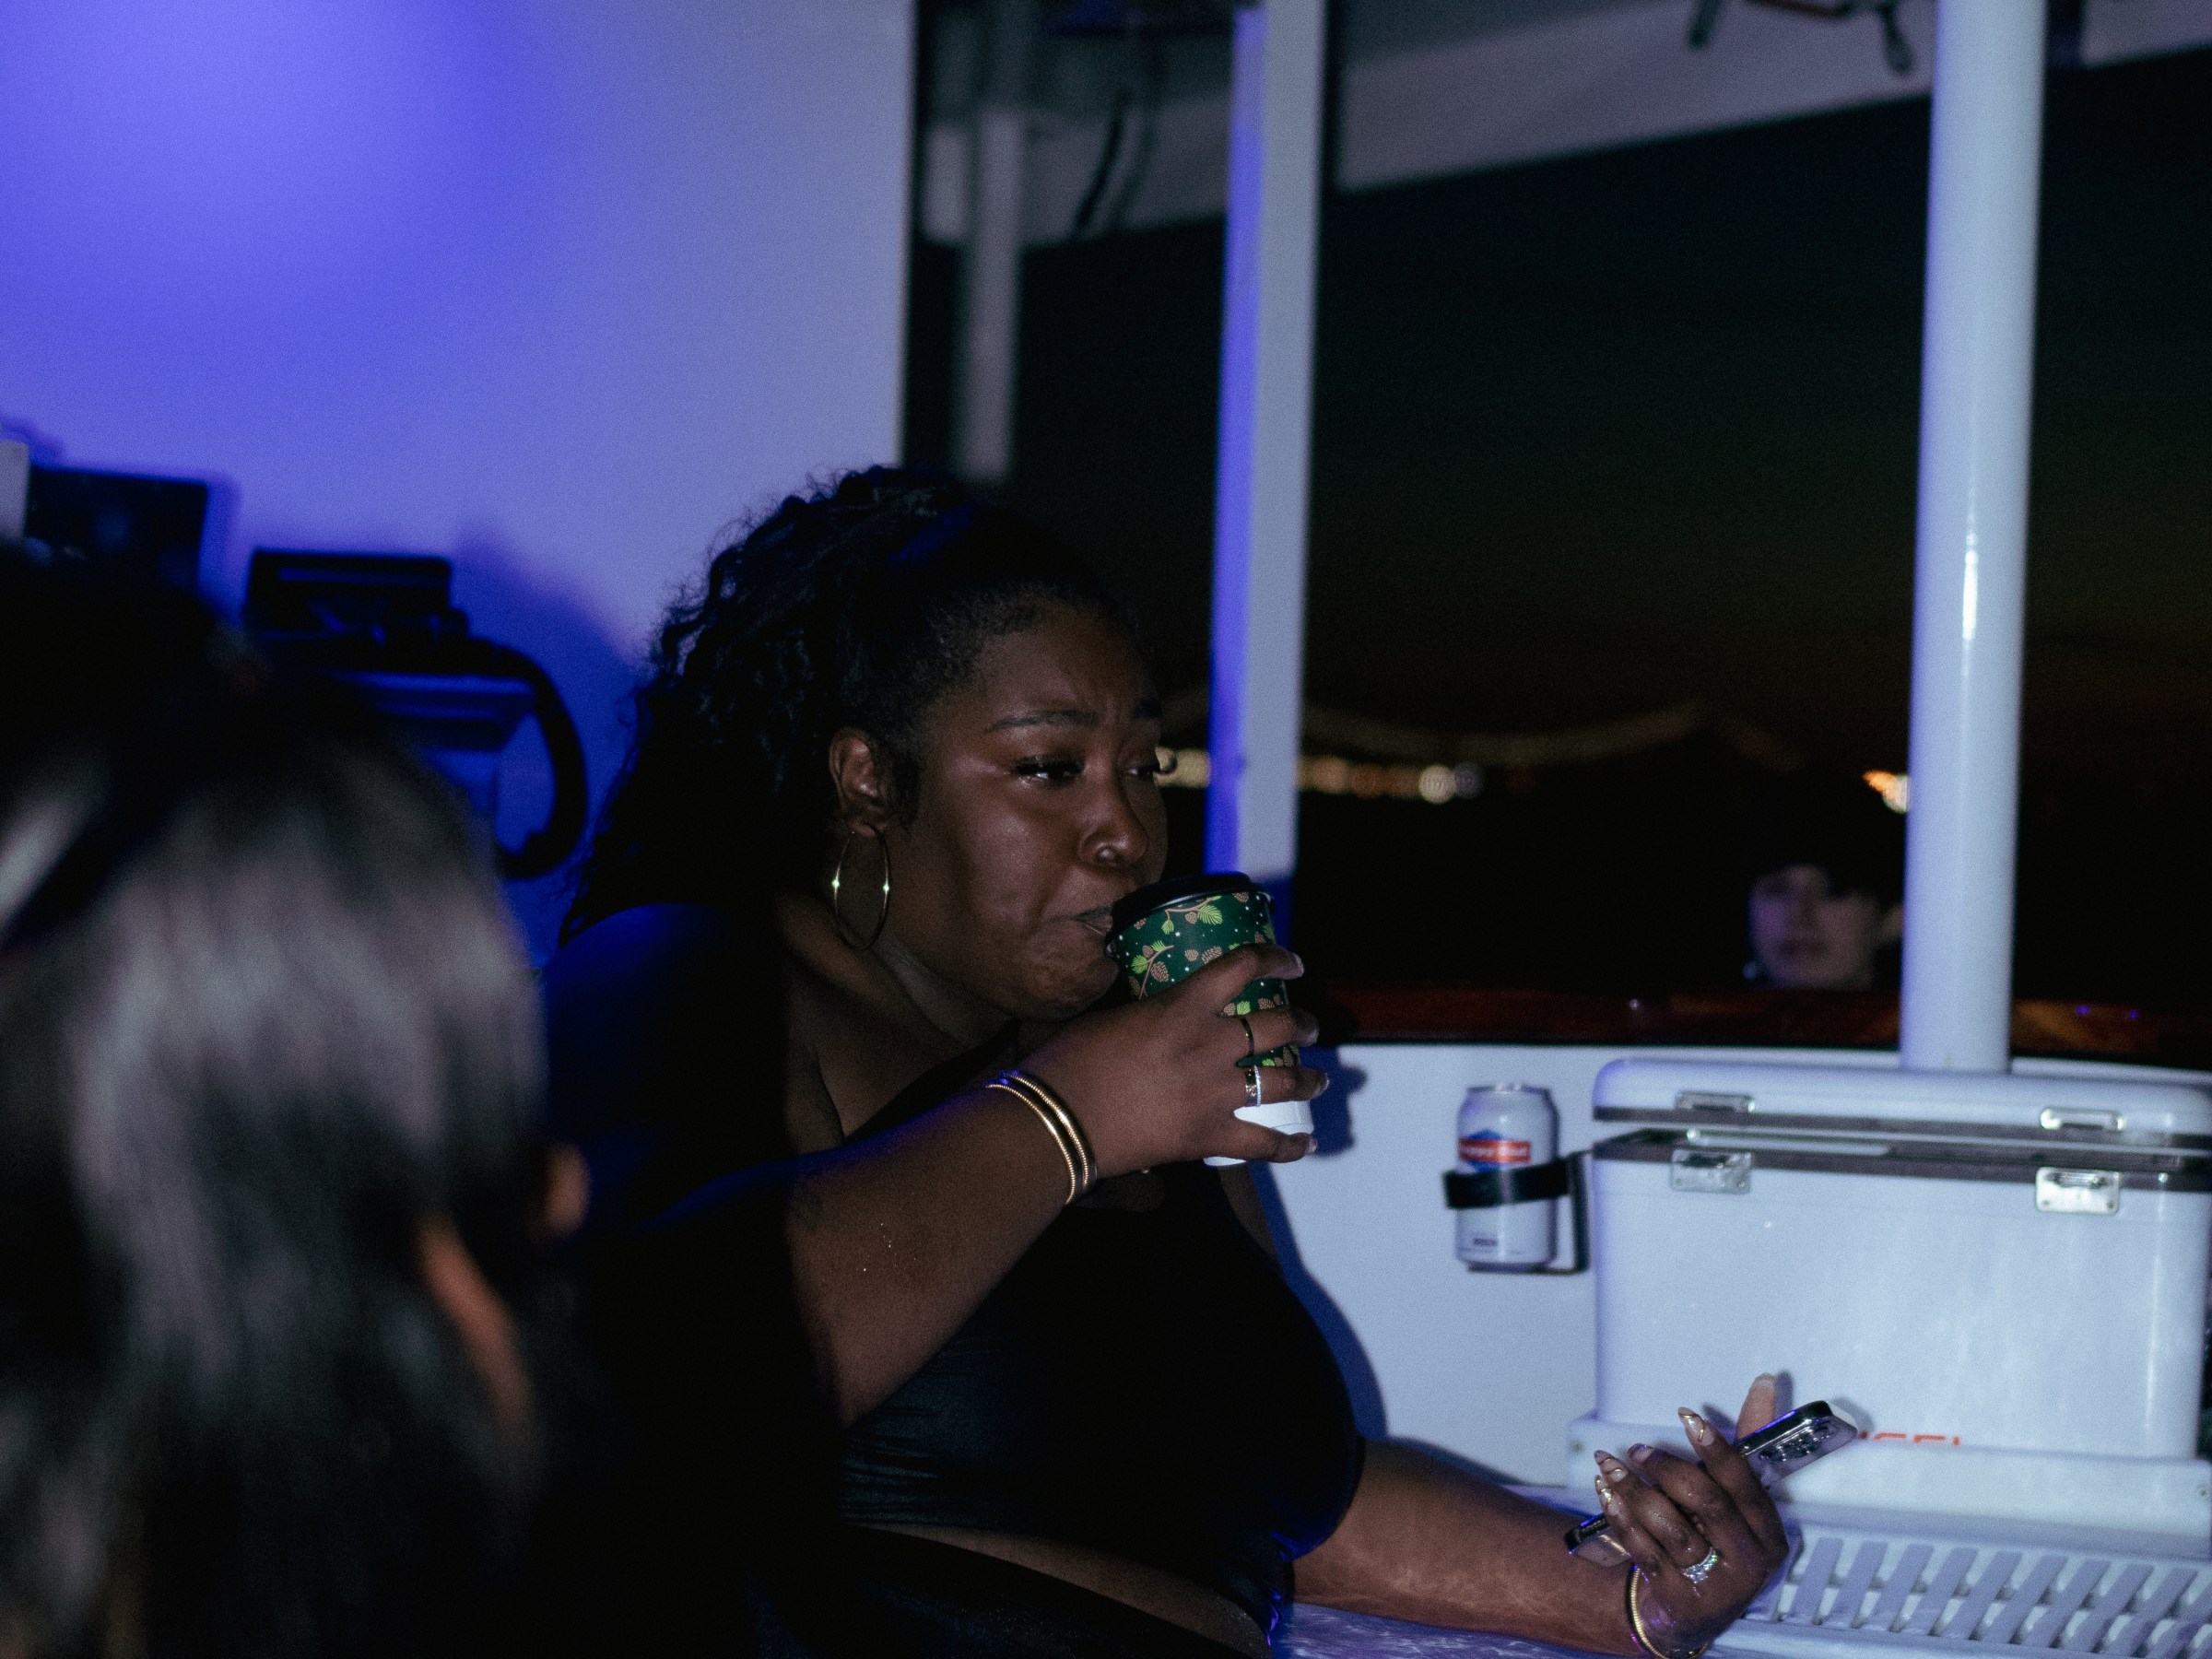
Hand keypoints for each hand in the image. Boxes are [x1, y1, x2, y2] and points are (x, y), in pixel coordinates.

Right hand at [1021, 942, 1325, 1174]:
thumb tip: (1140, 1002)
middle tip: (1307, 1026)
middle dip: (1302, 1023)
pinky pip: (1266, 1143)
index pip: (1243, 967)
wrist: (1061, 1119)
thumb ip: (1138, 1008)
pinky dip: (1291, 1145)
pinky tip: (1307, 1143)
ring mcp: (1217, 1093)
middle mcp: (1211, 1045)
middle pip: (1278, 1026)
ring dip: (1309, 1078)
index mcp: (1183, 1006)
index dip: (1275, 958)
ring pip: (1284, 1081)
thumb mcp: (1106, 1016)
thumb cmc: (1069, 1061)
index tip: (1291, 963)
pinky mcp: (1211, 1136)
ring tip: (1319, 1078)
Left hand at [1593, 1376, 1790, 1654]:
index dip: (1716, 1448)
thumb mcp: (1734, 1503)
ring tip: (1609, 1465)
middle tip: (1638, 1450)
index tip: (1687, 1416)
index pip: (1745, 1484)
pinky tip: (1605, 1493)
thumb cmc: (1714, 1542)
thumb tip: (1764, 1383)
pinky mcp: (1678, 1599)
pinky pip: (1644, 1550)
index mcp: (1769, 1535)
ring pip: (1670, 1527)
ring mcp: (1714, 1585)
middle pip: (1707, 1503)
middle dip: (1668, 1468)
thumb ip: (1743, 1447)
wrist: (1691, 1615)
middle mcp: (1749, 1563)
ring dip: (1634, 1490)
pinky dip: (1621, 1517)